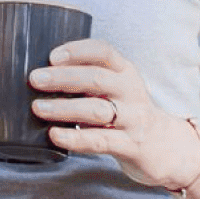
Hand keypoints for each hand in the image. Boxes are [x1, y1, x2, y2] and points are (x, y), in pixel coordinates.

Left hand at [31, 39, 199, 191]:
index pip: (104, 52)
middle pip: (97, 79)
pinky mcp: (131, 145)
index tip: (52, 56)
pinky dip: (75, 138)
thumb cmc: (126, 114)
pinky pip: (100, 141)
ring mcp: (133, 119)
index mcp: (125, 72)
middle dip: (63, 78)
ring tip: (38, 108)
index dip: (78, 51)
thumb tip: (39, 77)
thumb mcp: (114, 89)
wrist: (164, 147)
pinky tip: (56, 135)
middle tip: (35, 79)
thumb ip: (87, 81)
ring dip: (64, 108)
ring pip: (97, 110)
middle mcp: (131, 92)